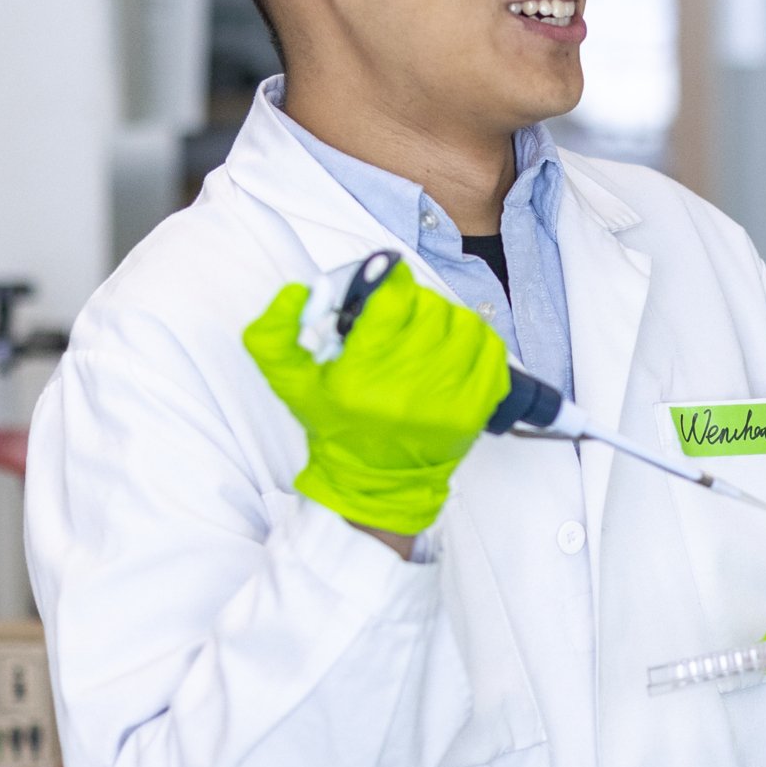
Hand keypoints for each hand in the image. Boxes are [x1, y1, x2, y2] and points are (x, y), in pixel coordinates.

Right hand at [243, 263, 511, 534]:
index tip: (386, 289)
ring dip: (445, 322)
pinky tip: (454, 353)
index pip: (392, 300)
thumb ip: (274, 335)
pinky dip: (475, 343)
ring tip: (427, 338)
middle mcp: (407, 386)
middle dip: (414, 306)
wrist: (376, 481)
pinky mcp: (475, 408)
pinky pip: (491, 349)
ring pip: (462, 322)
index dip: (390, 284)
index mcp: (361, 376)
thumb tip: (298, 292)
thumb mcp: (291, 383)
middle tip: (402, 321)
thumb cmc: (337, 426)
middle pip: (429, 307)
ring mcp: (447, 399)